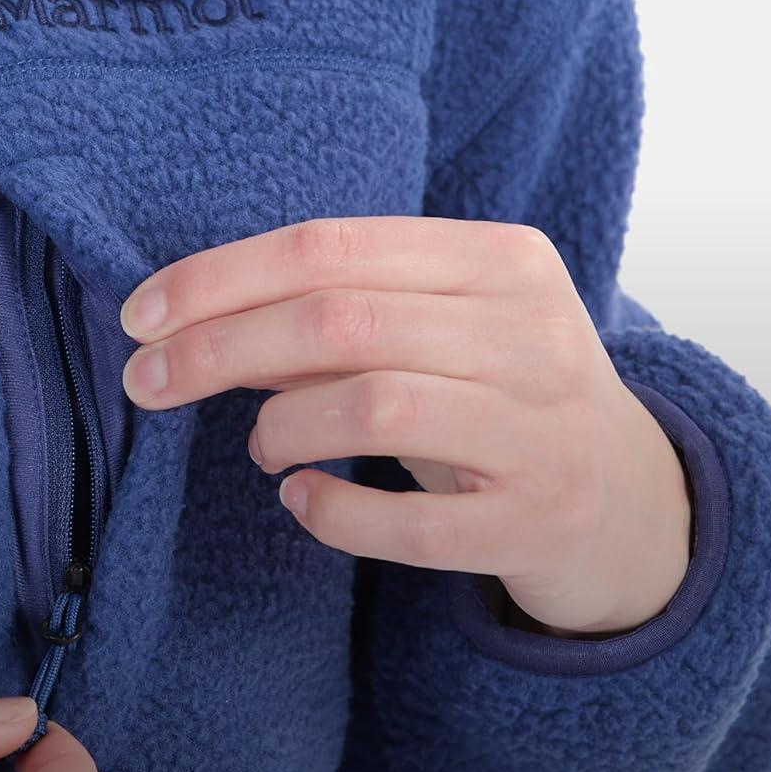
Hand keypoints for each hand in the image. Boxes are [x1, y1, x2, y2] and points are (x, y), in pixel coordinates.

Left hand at [118, 217, 691, 635]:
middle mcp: (533, 332)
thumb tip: (189, 318)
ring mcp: (545, 430)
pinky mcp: (540, 522)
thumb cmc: (496, 391)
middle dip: (216, 348)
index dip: (218, 278)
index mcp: (500, 259)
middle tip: (147, 380)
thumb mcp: (434, 329)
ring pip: (372, 405)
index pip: (328, 246)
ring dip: (280, 424)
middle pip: (336, 320)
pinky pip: (411, 525)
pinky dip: (333, 513)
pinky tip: (302, 500)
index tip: (141, 316)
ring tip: (260, 443)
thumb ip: (336, 312)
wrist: (629, 499)